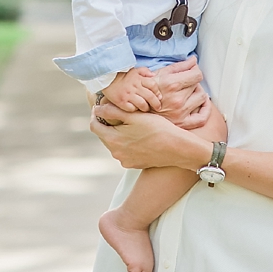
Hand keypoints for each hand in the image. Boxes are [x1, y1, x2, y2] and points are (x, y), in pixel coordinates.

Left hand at [90, 97, 227, 171]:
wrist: (177, 148)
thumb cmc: (158, 129)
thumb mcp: (135, 116)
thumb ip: (113, 111)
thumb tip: (97, 108)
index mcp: (112, 140)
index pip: (94, 126)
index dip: (97, 114)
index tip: (102, 107)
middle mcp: (115, 153)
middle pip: (105, 135)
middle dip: (110, 123)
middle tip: (121, 113)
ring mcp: (125, 160)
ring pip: (116, 143)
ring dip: (120, 134)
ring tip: (134, 124)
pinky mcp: (134, 164)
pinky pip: (126, 151)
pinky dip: (129, 143)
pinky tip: (142, 137)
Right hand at [100, 68, 159, 113]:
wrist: (106, 78)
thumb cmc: (122, 75)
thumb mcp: (134, 70)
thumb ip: (145, 71)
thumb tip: (153, 75)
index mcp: (139, 79)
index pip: (153, 85)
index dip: (157, 92)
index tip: (159, 97)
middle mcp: (134, 87)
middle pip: (150, 96)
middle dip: (156, 103)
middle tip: (158, 107)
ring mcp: (128, 95)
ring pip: (142, 104)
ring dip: (146, 108)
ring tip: (146, 109)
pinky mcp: (121, 101)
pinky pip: (131, 108)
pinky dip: (135, 109)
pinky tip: (135, 109)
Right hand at [149, 58, 210, 127]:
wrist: (136, 111)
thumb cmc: (147, 90)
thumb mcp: (160, 74)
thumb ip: (179, 67)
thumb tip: (194, 60)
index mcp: (171, 84)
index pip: (197, 75)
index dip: (195, 72)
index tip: (192, 74)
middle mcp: (176, 99)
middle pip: (198, 86)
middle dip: (193, 83)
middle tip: (185, 85)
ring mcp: (179, 113)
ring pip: (202, 98)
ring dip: (198, 94)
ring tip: (190, 94)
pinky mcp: (181, 124)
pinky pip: (201, 118)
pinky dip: (205, 110)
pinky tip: (201, 104)